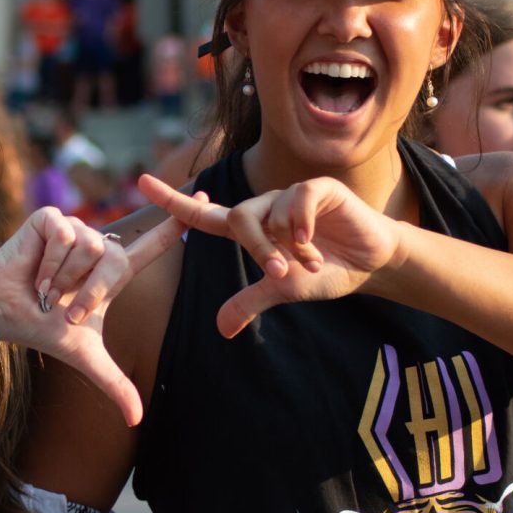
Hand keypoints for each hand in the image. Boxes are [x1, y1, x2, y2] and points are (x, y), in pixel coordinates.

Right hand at [0, 206, 184, 424]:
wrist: (0, 311)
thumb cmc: (40, 327)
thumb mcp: (85, 356)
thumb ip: (114, 382)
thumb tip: (136, 420)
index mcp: (112, 272)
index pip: (154, 245)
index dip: (177, 224)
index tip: (205, 195)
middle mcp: (98, 247)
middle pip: (115, 259)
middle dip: (88, 293)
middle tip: (63, 308)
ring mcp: (75, 230)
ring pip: (90, 248)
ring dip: (64, 278)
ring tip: (45, 288)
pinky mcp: (52, 220)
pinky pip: (66, 236)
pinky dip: (48, 263)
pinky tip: (33, 273)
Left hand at [139, 173, 400, 336]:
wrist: (372, 264)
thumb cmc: (327, 271)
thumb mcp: (285, 290)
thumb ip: (251, 302)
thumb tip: (221, 329)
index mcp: (252, 229)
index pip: (204, 214)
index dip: (174, 201)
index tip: (141, 183)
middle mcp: (266, 207)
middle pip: (239, 218)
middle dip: (257, 249)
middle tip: (282, 271)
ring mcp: (290, 194)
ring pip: (269, 212)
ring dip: (289, 244)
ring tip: (314, 259)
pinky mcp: (317, 188)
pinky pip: (297, 199)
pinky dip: (303, 223)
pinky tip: (317, 238)